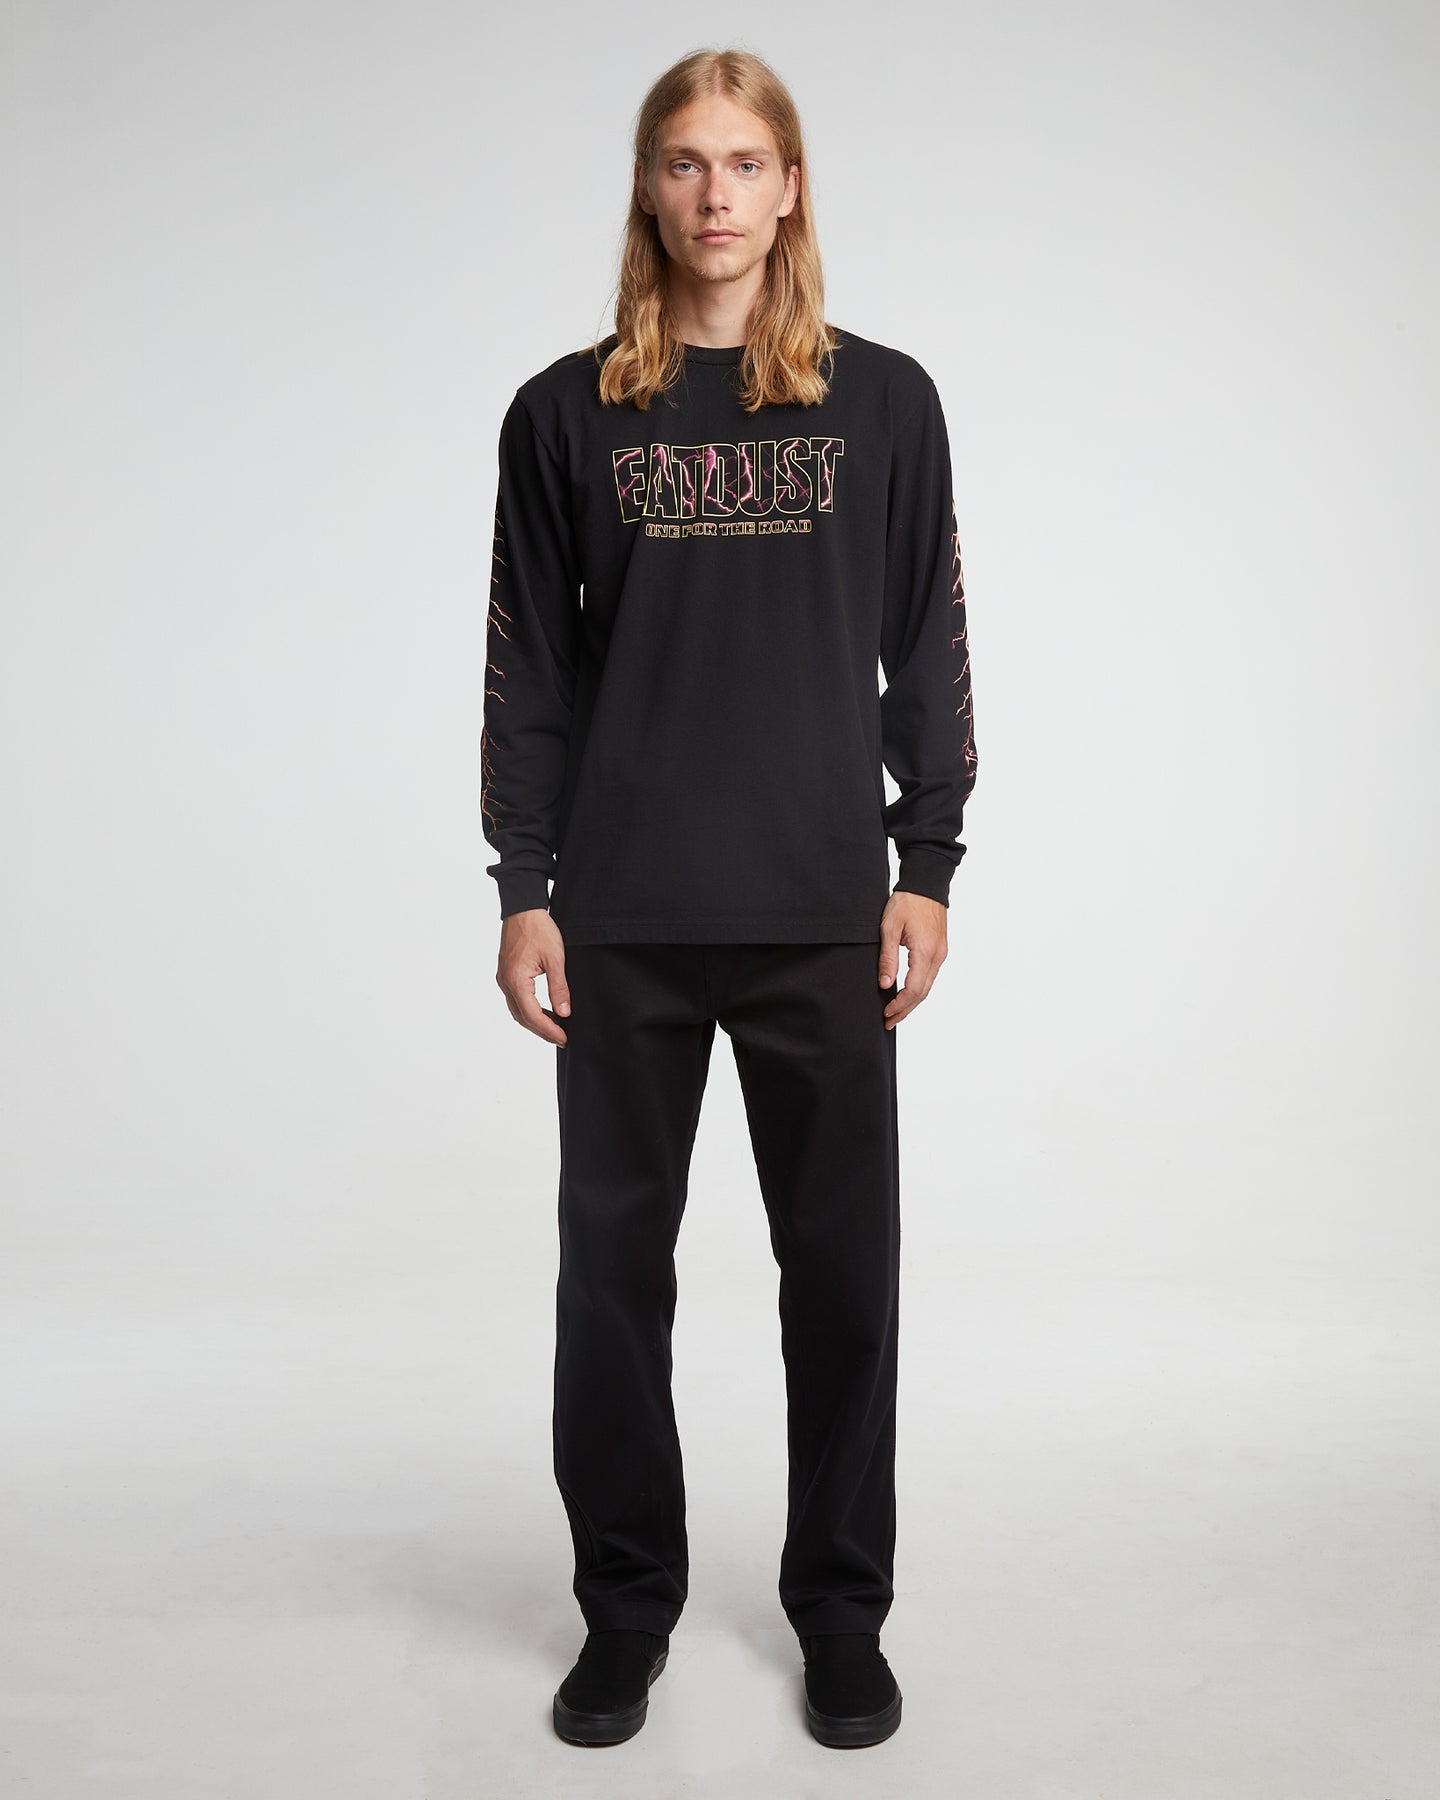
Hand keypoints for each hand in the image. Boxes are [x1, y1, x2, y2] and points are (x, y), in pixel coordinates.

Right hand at [496, 909, 571, 1045]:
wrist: (523, 909)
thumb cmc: (539, 929)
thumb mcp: (555, 959)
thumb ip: (559, 988)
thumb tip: (565, 1013)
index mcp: (516, 980)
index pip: (532, 1015)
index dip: (549, 1030)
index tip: (564, 1039)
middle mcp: (505, 982)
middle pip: (522, 1017)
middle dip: (542, 1031)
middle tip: (561, 1039)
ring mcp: (503, 978)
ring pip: (517, 1010)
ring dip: (535, 1021)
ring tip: (555, 1027)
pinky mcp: (506, 973)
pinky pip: (515, 999)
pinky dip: (529, 1009)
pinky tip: (544, 1010)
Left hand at [878, 891, 947, 1029]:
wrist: (926, 884)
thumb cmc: (907, 901)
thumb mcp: (889, 927)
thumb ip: (887, 958)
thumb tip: (884, 984)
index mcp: (925, 951)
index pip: (914, 989)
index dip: (899, 1004)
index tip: (886, 1013)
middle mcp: (937, 956)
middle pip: (923, 993)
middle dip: (905, 1010)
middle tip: (888, 1021)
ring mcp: (941, 953)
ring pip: (928, 986)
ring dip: (912, 1002)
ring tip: (895, 1012)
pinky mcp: (940, 950)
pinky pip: (930, 976)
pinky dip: (918, 989)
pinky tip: (907, 994)